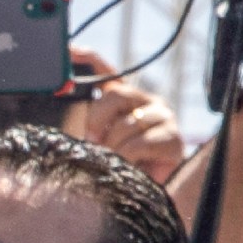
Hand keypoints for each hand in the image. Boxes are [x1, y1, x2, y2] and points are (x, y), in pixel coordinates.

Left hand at [72, 49, 182, 184]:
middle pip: (116, 95)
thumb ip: (86, 125)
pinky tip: (128, 164)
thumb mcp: (96, 140)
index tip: (70, 50)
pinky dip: (127, 157)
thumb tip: (71, 115)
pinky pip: (140, 142)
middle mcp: (144, 101)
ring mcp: (162, 116)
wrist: (143, 192)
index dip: (87, 57)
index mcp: (123, 98)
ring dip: (113, 147)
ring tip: (113, 159)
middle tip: (92, 141)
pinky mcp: (173, 137)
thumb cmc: (116, 163)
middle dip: (97, 120)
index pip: (105, 70)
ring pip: (127, 123)